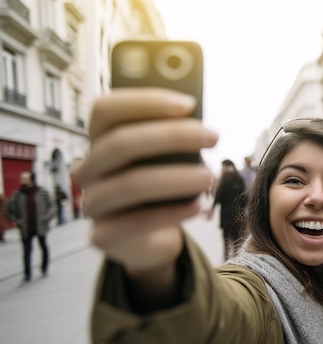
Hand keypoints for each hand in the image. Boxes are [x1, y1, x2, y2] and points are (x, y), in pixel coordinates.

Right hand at [71, 88, 216, 275]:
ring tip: (209, 177)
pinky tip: (198, 207)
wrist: (147, 240)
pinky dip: (171, 213)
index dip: (144, 102)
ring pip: (130, 184)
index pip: (105, 110)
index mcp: (98, 141)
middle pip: (119, 144)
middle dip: (171, 136)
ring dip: (176, 178)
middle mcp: (88, 169)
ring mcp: (92, 203)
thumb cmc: (158, 189)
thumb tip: (198, 124)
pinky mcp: (103, 235)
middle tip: (213, 136)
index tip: (189, 104)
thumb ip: (169, 141)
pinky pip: (136, 222)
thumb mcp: (162, 161)